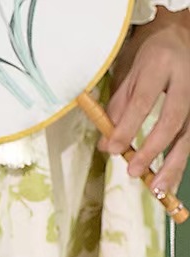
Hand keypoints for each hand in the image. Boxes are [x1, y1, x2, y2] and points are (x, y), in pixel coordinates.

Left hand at [101, 8, 189, 192]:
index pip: (144, 101)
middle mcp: (185, 79)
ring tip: (158, 190)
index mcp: (160, 66)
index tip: (114, 149)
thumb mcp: (127, 77)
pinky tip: (168, 184)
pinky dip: (178, 164)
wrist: (179, 37)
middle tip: (134, 172)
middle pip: (173, 119)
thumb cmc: (148, 61)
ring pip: (188, 134)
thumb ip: (116, 111)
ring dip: (173, 165)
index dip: (129, 127)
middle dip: (153, 149)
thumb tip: (105, 146)